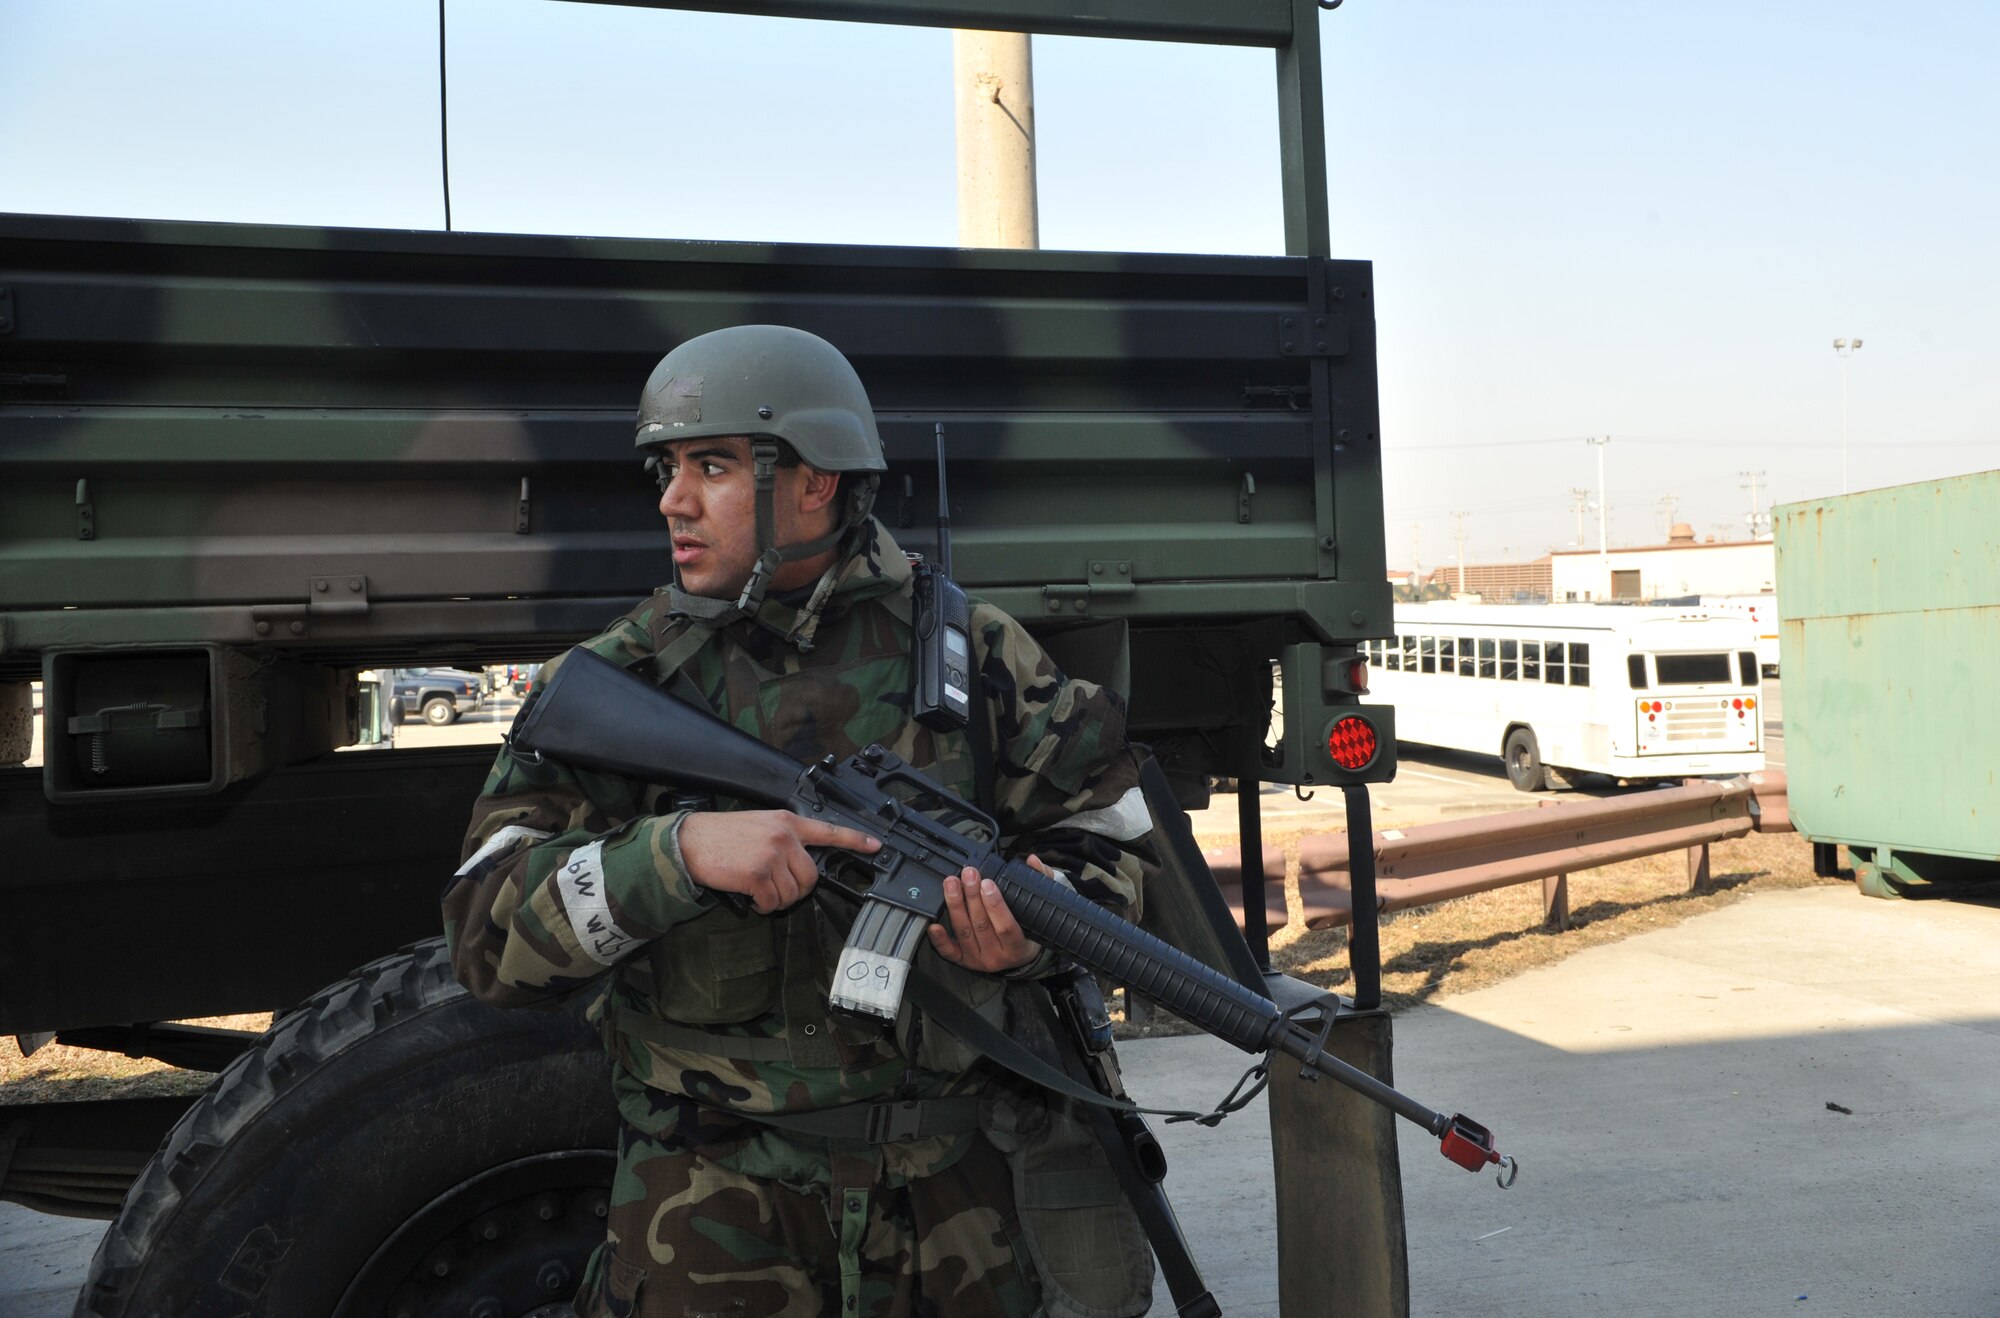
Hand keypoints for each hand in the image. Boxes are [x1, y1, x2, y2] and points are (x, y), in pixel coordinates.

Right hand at [678, 810, 879, 914]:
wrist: (691, 842)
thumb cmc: (722, 837)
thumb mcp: (760, 825)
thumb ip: (785, 838)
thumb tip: (803, 862)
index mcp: (787, 822)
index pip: (829, 830)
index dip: (855, 840)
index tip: (876, 846)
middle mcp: (784, 836)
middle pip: (812, 877)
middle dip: (798, 890)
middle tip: (778, 890)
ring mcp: (771, 855)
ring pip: (792, 893)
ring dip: (777, 900)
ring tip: (759, 891)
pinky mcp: (758, 874)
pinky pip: (773, 902)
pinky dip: (763, 906)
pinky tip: (751, 898)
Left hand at [926, 856, 1048, 973]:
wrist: (1019, 955)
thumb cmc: (1029, 930)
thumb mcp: (1040, 908)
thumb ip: (1040, 881)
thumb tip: (1033, 861)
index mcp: (1018, 947)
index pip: (1006, 927)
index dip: (995, 905)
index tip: (987, 883)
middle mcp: (997, 956)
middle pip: (981, 925)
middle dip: (972, 897)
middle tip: (968, 875)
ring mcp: (978, 959)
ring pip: (964, 932)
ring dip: (956, 906)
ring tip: (952, 884)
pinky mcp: (963, 960)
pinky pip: (949, 951)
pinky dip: (940, 939)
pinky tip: (934, 924)